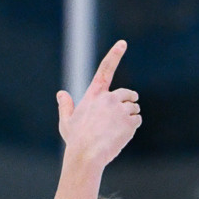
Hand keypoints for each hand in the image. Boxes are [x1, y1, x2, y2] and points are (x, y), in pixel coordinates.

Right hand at [56, 40, 141, 167]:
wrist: (87, 155)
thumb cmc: (76, 140)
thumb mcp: (67, 122)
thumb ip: (66, 106)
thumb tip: (61, 93)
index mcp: (94, 94)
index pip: (105, 69)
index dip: (114, 54)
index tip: (123, 43)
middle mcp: (108, 98)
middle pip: (128, 93)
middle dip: (129, 101)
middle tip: (122, 115)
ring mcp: (120, 109)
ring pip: (134, 108)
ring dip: (130, 117)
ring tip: (116, 130)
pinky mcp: (129, 121)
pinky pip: (137, 120)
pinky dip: (132, 127)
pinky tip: (121, 135)